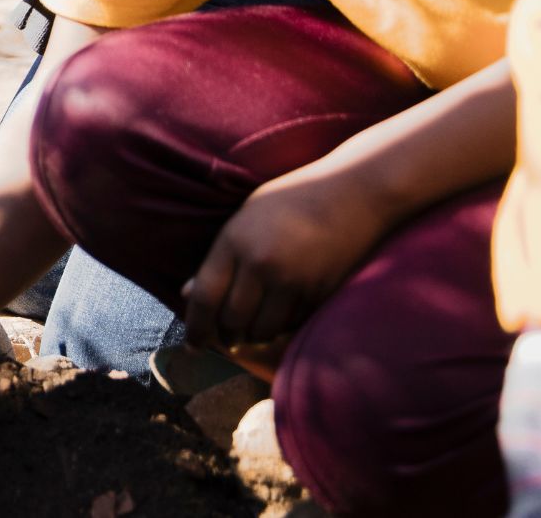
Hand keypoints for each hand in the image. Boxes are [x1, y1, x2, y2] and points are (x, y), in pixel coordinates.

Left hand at [182, 165, 389, 351]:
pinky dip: (281, 327)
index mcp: (235, 241)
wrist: (353, 194)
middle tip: (225, 340)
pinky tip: (279, 317)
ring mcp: (293, 281)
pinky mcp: (319, 294)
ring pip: (262, 330)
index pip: (205, 297)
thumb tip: (188, 292)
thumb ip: (218, 258)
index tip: (192, 346)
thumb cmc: (292, 200)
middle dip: (225, 337)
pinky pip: (292, 325)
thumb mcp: (245, 218)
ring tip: (250, 331)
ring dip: (253, 336)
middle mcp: (261, 264)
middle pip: (232, 321)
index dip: (195, 328)